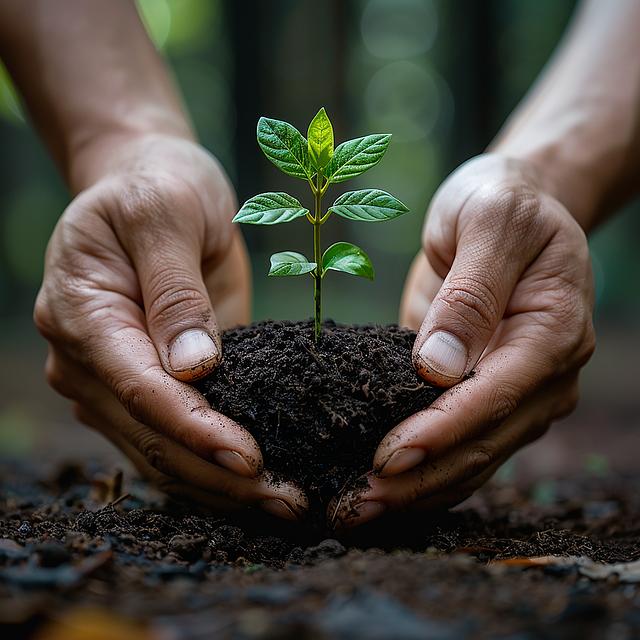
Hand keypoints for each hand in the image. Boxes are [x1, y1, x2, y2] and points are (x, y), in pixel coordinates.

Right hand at [35, 133, 306, 519]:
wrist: (148, 181)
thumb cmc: (157, 186)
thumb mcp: (165, 216)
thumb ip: (174, 291)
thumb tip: (194, 369)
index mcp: (83, 314)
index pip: (140, 389)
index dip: (196, 429)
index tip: (250, 458)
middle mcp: (88, 360)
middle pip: (151, 435)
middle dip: (219, 474)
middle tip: (289, 502)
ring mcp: (114, 378)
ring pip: (160, 451)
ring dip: (220, 484)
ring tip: (285, 503)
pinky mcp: (147, 382)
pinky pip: (173, 437)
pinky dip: (212, 465)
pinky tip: (256, 481)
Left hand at [331, 153, 594, 527]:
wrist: (512, 204)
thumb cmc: (501, 203)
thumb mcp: (490, 223)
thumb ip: (472, 293)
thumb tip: (437, 369)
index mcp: (553, 332)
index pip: (494, 396)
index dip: (440, 432)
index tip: (386, 458)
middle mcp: (541, 374)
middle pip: (482, 443)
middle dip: (420, 479)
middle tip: (357, 507)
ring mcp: (514, 390)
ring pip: (470, 458)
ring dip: (416, 490)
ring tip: (357, 512)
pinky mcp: (481, 392)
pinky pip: (455, 443)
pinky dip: (421, 471)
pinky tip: (380, 489)